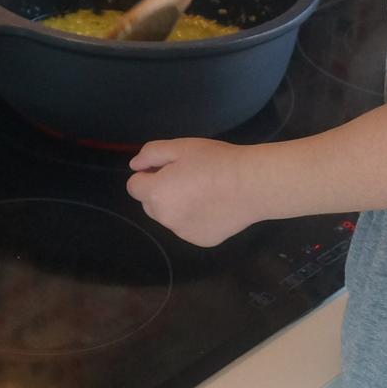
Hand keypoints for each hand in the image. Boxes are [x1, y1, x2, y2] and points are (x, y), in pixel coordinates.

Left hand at [126, 138, 261, 247]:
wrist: (252, 184)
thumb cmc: (214, 161)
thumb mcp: (179, 147)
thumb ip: (150, 154)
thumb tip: (135, 166)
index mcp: (156, 194)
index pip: (134, 186)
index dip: (148, 174)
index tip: (168, 167)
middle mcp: (165, 218)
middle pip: (150, 204)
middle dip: (160, 191)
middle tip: (187, 177)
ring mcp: (183, 233)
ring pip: (170, 217)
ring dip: (177, 206)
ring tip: (204, 191)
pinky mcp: (201, 241)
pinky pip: (188, 228)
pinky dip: (195, 219)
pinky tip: (214, 206)